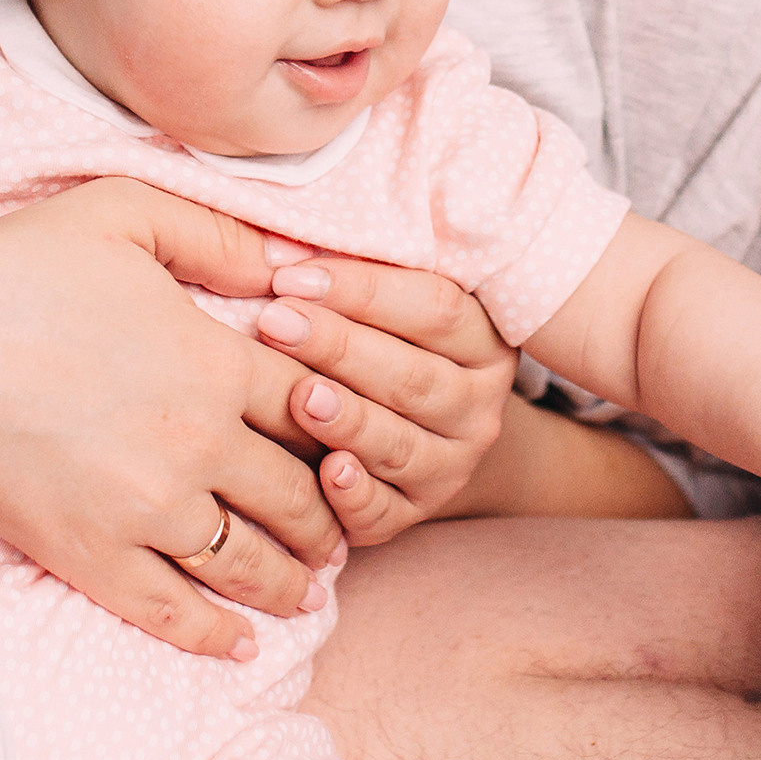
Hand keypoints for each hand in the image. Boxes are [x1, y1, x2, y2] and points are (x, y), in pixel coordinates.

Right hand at [0, 180, 350, 659]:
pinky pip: (172, 611)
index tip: (352, 446)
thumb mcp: (126, 213)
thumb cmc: (14, 266)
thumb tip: (290, 260)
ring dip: (291, 582)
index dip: (343, 431)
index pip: (318, 410)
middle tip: (340, 534)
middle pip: (299, 496)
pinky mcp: (91, 555)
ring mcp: (147, 507)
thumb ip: (218, 235)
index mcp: (218, 361)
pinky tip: (238, 643)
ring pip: (250, 563)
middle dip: (329, 520)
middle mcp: (200, 443)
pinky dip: (214, 634)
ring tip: (307, 591)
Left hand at [250, 255, 515, 543]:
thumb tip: (279, 246)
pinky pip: (386, 511)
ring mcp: (451, 464)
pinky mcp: (414, 513)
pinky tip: (327, 472)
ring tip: (300, 396)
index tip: (292, 275)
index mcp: (484, 340)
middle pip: (413, 377)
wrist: (422, 428)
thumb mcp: (396, 299)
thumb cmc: (390, 339)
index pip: (435, 308)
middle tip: (276, 322)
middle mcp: (478, 406)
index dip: (363, 291)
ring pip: (401, 444)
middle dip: (339, 347)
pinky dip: (356, 495)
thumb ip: (358, 272)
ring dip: (349, 420)